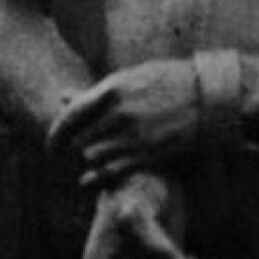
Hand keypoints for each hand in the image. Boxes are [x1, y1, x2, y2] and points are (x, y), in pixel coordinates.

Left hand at [49, 59, 198, 186]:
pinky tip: (89, 180)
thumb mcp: (130, 78)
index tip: (50, 148)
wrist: (208, 95)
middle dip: (73, 148)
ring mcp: (135, 134)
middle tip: (68, 154)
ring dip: (88, 161)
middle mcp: (119, 112)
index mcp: (112, 89)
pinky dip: (98, 177)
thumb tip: (63, 98)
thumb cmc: (168, 81)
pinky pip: (113, 171)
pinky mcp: (150, 153)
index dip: (55, 135)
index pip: (71, 116)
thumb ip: (97, 93)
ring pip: (93, 157)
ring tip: (89, 160)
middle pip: (80, 139)